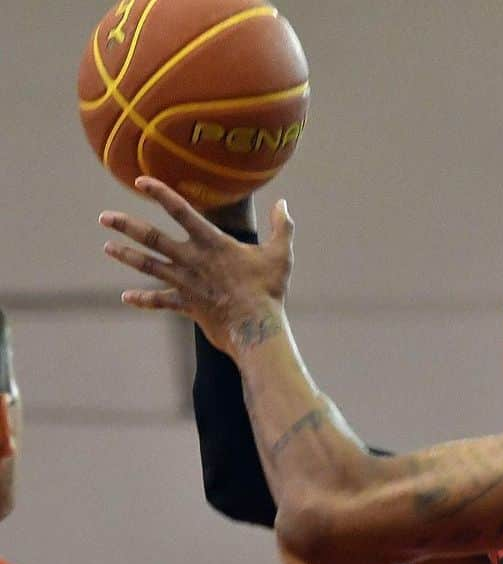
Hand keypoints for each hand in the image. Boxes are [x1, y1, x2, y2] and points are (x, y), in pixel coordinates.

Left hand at [99, 176, 292, 354]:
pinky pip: (161, 301)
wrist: (255, 328)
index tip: (139, 181)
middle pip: (152, 238)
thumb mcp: (281, 255)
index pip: (181, 211)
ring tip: (107, 247)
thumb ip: (282, 227)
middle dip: (126, 226)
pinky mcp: (187, 306)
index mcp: (213, 243)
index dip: (159, 194)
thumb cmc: (269, 291)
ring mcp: (186, 284)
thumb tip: (283, 204)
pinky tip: (127, 297)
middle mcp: (193, 260)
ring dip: (126, 256)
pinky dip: (144, 300)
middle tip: (104, 217)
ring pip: (149, 266)